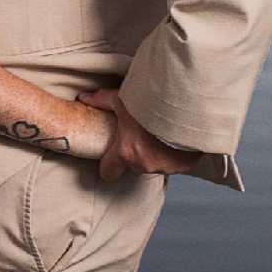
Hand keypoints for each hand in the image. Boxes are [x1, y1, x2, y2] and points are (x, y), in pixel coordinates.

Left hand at [81, 89, 204, 182]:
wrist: (187, 107)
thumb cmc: (153, 104)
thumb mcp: (123, 99)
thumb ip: (102, 100)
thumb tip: (84, 98)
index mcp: (126, 153)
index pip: (108, 172)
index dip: (109, 165)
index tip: (113, 156)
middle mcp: (144, 164)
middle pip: (134, 165)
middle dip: (136, 152)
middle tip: (141, 134)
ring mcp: (165, 167)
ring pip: (155, 164)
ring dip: (156, 153)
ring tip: (160, 134)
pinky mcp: (184, 166)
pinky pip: (175, 163)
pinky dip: (175, 153)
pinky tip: (176, 138)